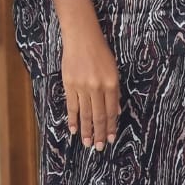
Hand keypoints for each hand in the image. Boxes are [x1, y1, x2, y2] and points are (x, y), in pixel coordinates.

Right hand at [60, 17, 120, 150]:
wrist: (81, 36)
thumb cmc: (99, 51)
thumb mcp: (113, 70)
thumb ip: (115, 92)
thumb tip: (115, 111)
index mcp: (111, 84)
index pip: (111, 112)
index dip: (111, 127)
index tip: (110, 139)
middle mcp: (97, 87)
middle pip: (99, 116)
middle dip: (99, 134)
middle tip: (98, 147)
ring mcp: (82, 86)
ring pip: (86, 114)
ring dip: (87, 130)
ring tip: (87, 143)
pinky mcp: (69, 84)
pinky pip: (72, 105)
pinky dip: (73, 119)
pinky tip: (74, 129)